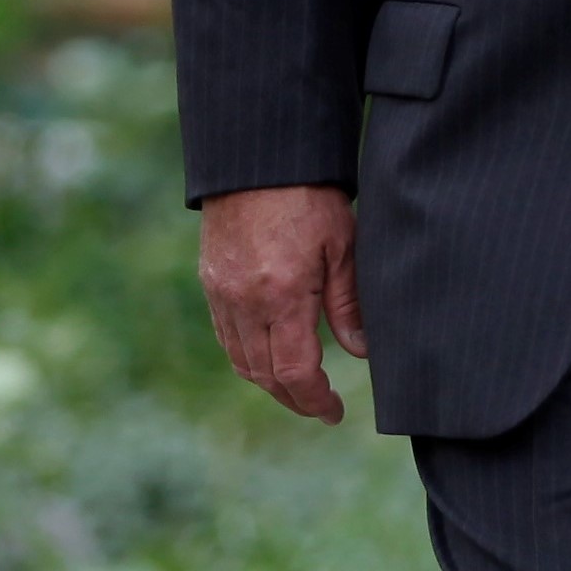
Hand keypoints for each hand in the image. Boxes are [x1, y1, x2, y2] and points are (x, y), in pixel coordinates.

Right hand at [200, 185, 367, 422]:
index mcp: (283, 295)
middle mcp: (245, 301)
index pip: (295, 372)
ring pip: (240, 360)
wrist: (257, 158)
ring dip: (268, 382)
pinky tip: (269, 353)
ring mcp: (222, 293)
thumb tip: (360, 353)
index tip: (334, 412)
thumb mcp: (344, 245)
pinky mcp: (210, 281)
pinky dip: (247, 355)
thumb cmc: (310, 195)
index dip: (315, 400)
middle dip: (293, 399)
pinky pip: (225, 335)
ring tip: (298, 387)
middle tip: (319, 406)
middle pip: (264, 376)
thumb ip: (349, 303)